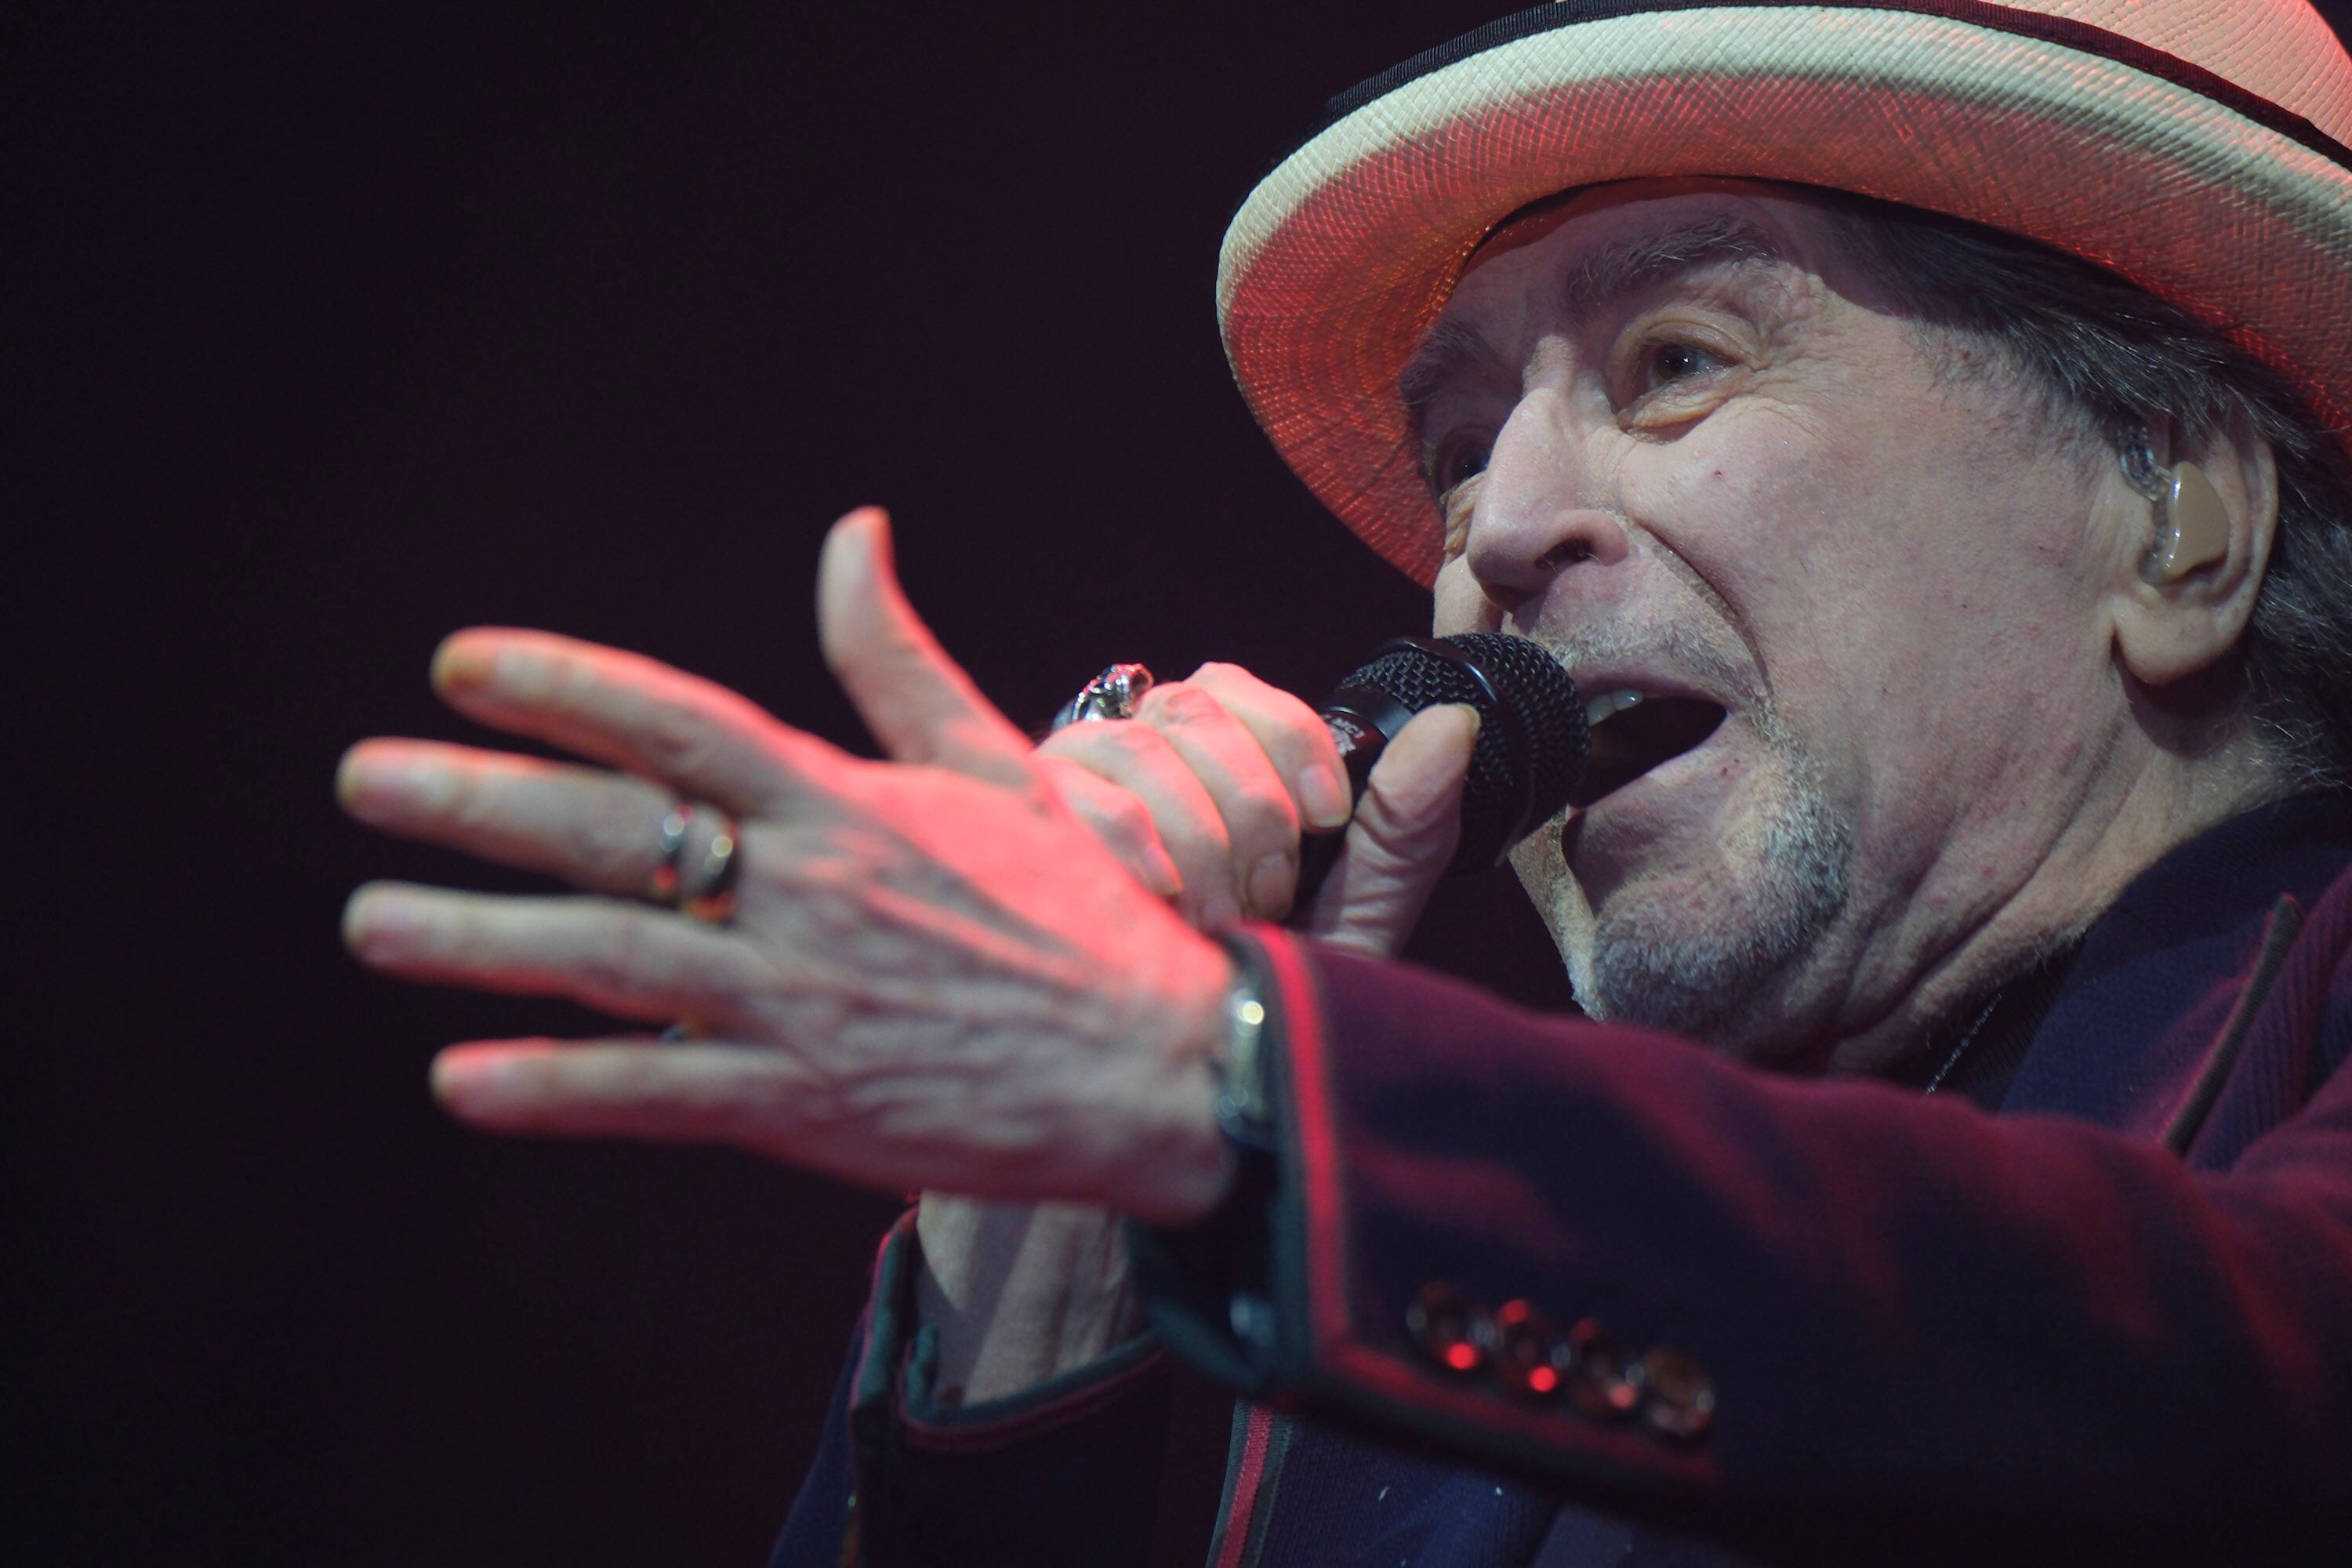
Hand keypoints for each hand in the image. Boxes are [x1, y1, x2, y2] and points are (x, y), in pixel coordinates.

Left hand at [338, 508, 1233, 1225]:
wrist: (1166, 1060)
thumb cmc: (1077, 908)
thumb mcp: (991, 764)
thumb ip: (896, 661)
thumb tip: (851, 533)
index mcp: (848, 801)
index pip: (679, 721)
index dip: (562, 685)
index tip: (458, 664)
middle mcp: (808, 890)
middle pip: (613, 831)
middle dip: (476, 802)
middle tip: (364, 779)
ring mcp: (800, 1001)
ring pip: (608, 962)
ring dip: (477, 941)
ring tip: (371, 924)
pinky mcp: (806, 1106)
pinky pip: (655, 1095)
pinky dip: (555, 1089)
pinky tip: (461, 1081)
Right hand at [1039, 671, 1480, 958]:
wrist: (1197, 1084)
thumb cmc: (1262, 999)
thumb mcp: (1355, 915)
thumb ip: (1403, 822)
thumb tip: (1453, 722)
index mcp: (1204, 763)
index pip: (1233, 686)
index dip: (1289, 738)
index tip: (1326, 817)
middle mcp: (1131, 759)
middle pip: (1193, 708)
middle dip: (1252, 805)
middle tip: (1270, 894)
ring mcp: (1069, 788)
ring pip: (1143, 748)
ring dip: (1202, 840)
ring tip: (1217, 918)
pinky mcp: (1025, 826)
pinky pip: (1081, 791)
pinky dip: (1137, 842)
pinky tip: (1164, 901)